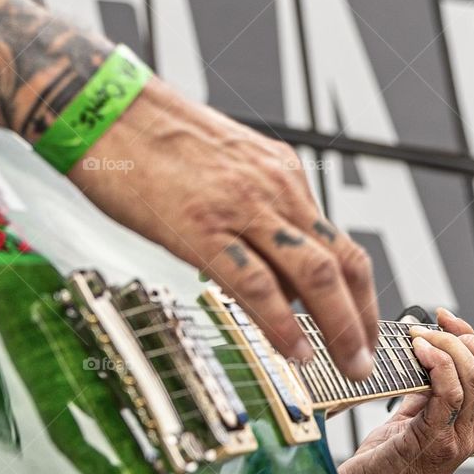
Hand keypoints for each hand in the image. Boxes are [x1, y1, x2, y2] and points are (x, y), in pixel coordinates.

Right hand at [71, 76, 377, 378]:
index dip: (362, 294)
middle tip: (367, 359)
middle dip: (364, 318)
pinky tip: (293, 349)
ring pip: (314, 274)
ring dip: (339, 326)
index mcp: (280, 175)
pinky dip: (282, 323)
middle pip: (342, 262)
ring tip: (346, 363)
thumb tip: (263, 268)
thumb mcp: (223, 170)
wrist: (106, 110)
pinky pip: (256, 284)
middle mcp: (274, 188)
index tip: (366, 328)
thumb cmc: (151, 141)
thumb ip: (251, 215)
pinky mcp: (203, 228)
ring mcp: (242, 208)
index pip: (340, 243)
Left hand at [337, 309, 473, 473]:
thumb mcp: (407, 423)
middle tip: (425, 330)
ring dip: (445, 347)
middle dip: (461, 338)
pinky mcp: (430, 443)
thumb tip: (423, 356)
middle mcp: (470, 434)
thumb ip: (423, 395)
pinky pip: (448, 396)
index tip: (444, 319)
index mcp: (470, 427)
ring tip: (417, 340)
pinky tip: (416, 354)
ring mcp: (454, 440)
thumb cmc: (378, 467)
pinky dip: (436, 366)